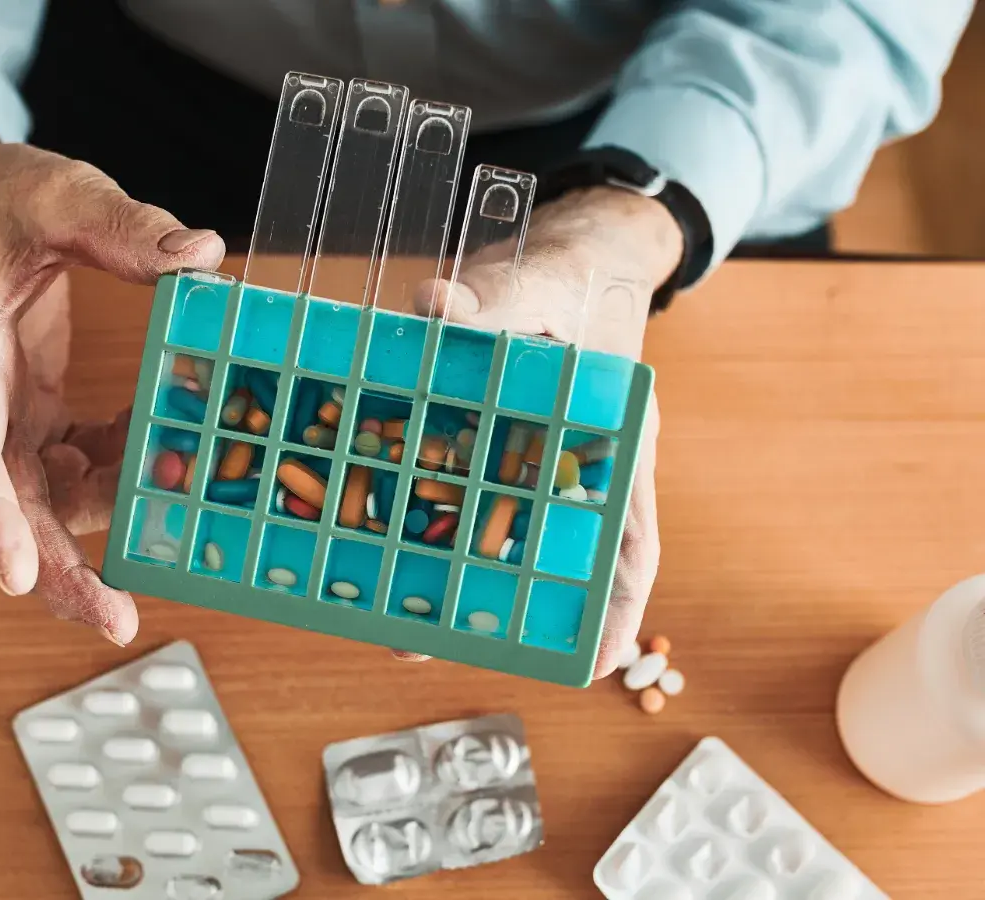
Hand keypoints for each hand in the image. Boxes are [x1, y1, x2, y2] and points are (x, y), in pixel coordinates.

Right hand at [0, 114, 225, 644]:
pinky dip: (114, 476)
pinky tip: (159, 466)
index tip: (15, 575)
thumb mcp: (61, 194)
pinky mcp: (32, 415)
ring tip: (166, 537)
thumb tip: (203, 258)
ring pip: (38, 499)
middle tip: (117, 620)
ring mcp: (2, 414)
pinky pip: (69, 467)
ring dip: (98, 527)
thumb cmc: (3, 196)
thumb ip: (122, 226)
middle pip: (2, 501)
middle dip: (51, 568)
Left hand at [399, 186, 681, 674]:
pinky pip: (466, 490)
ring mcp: (535, 458)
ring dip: (460, 575)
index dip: (619, 607)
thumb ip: (495, 300)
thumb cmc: (572, 276)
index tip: (596, 664)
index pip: (632, 538)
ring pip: (504, 531)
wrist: (565, 257)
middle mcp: (579, 462)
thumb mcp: (542, 284)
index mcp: (618, 437)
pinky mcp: (494, 444)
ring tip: (398, 619)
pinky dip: (433, 516)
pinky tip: (384, 535)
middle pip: (557, 554)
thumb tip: (432, 305)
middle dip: (514, 611)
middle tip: (440, 648)